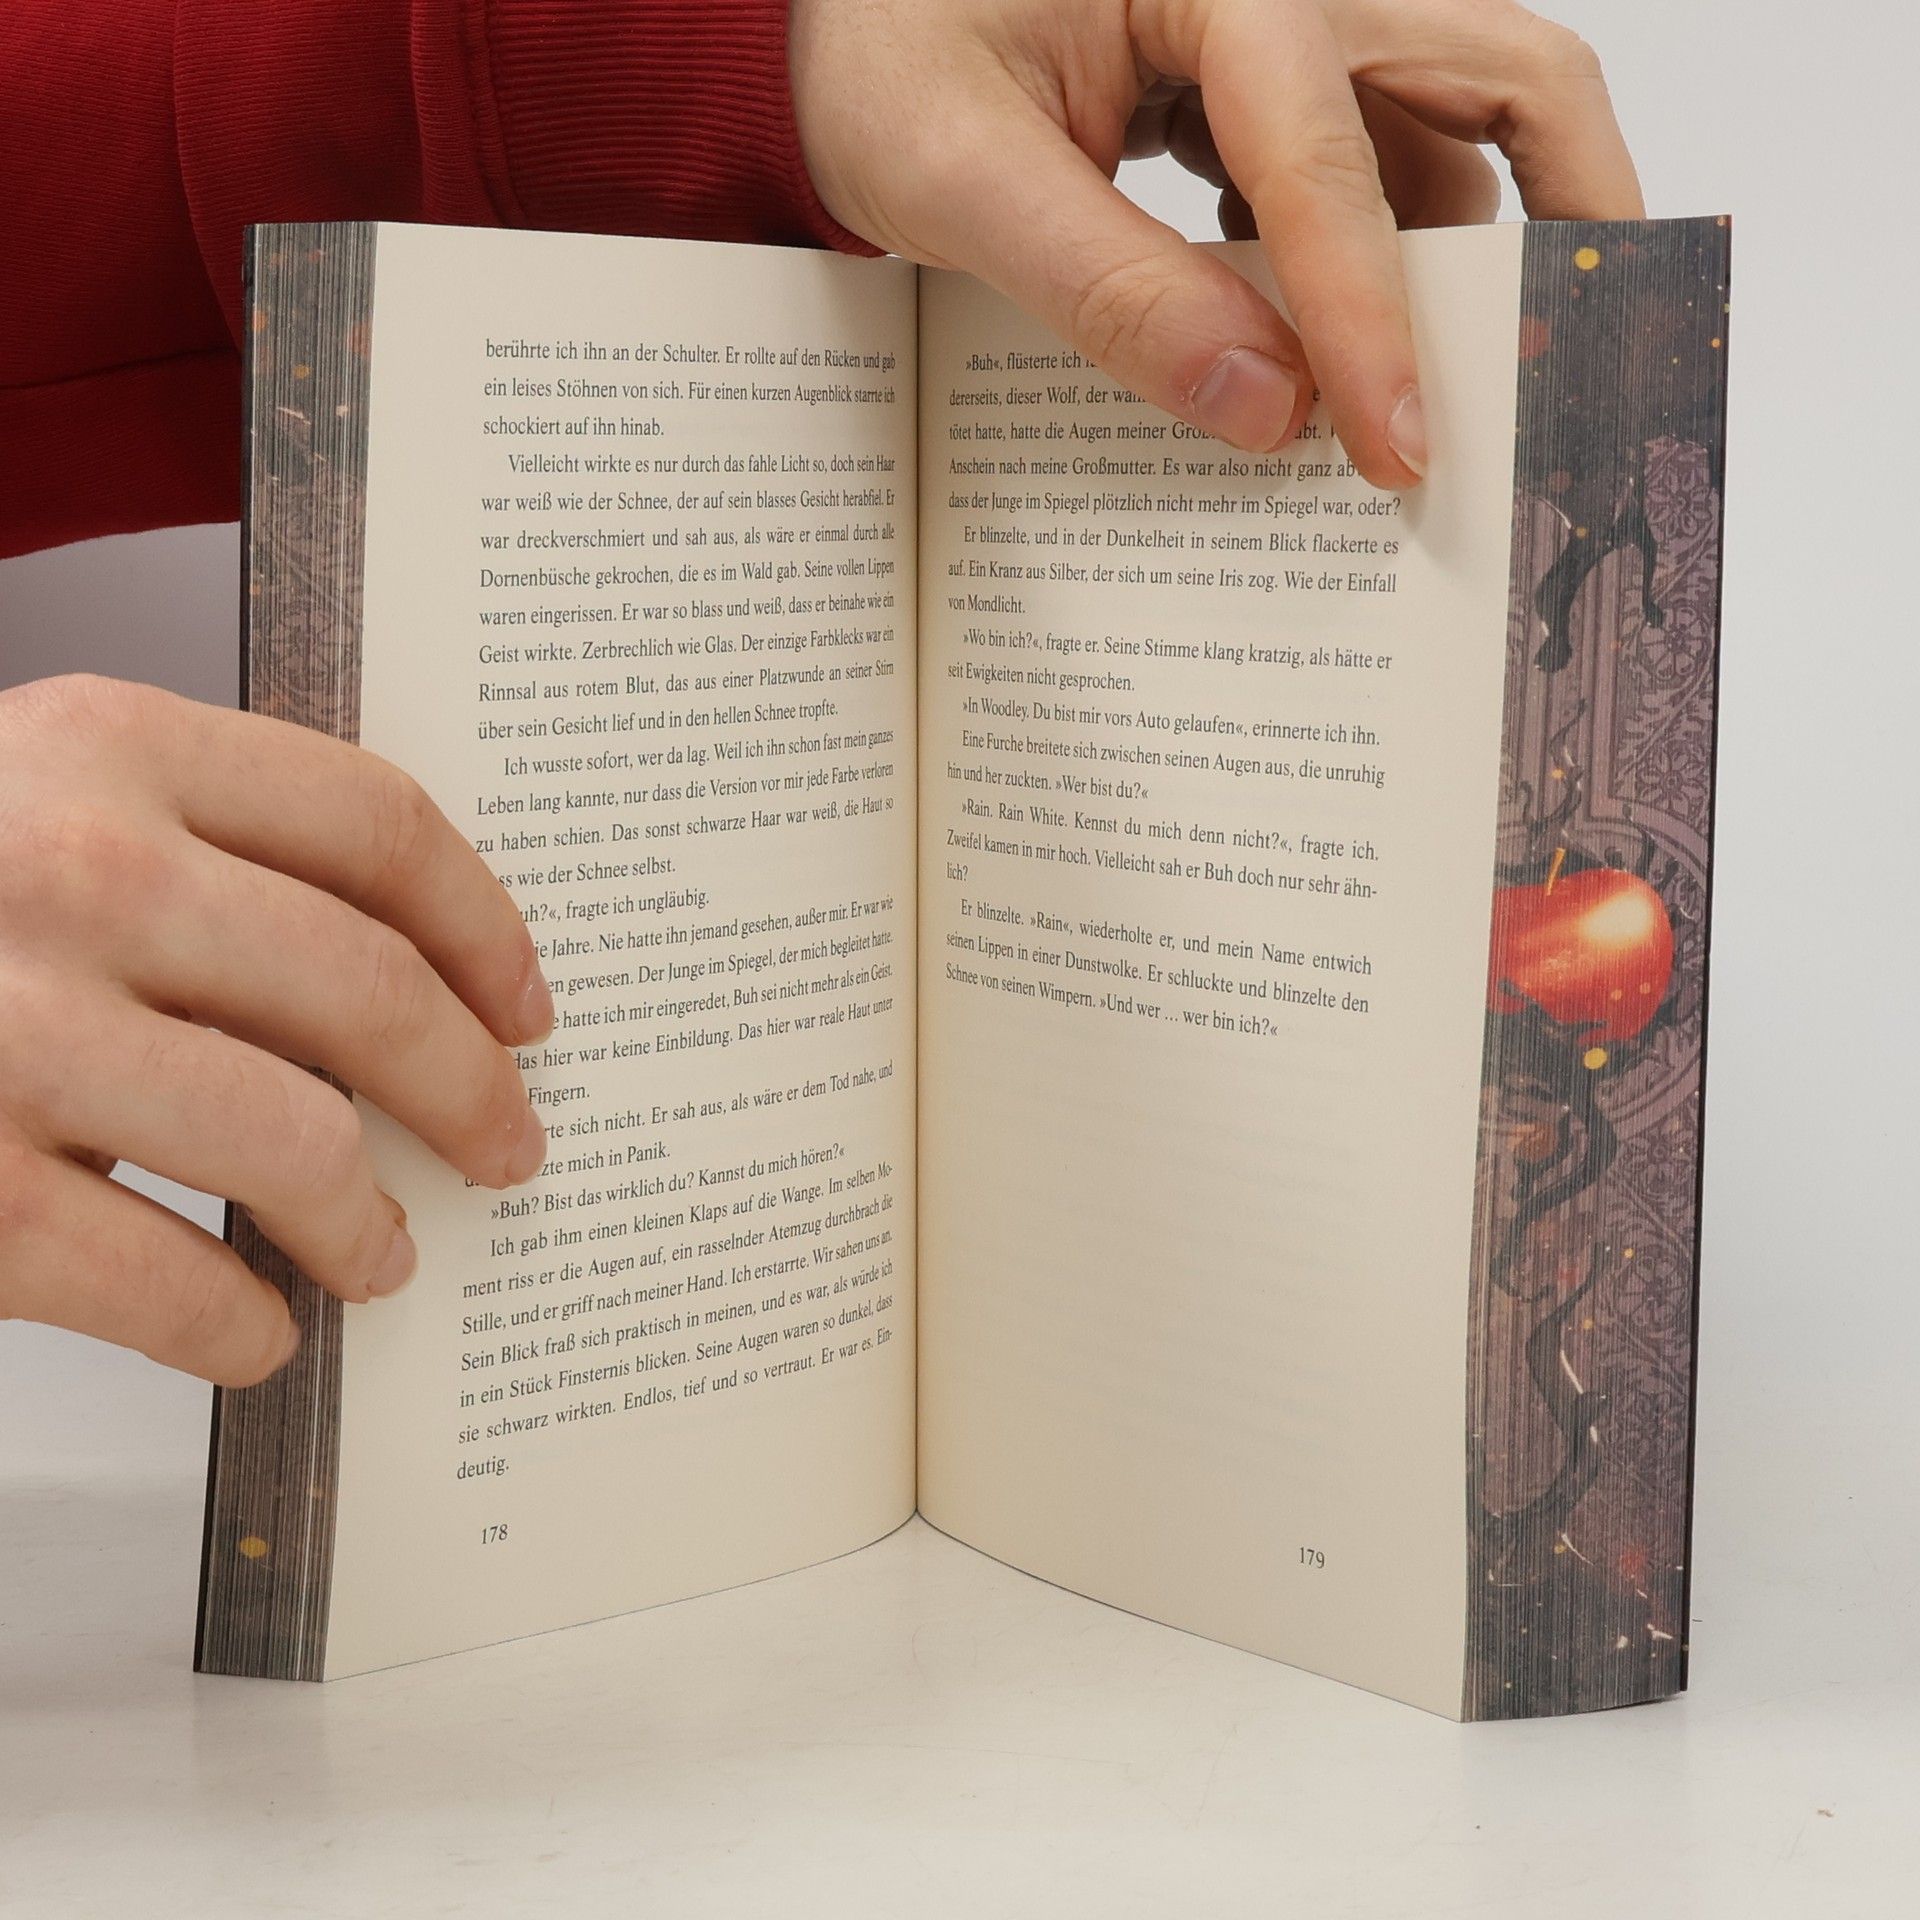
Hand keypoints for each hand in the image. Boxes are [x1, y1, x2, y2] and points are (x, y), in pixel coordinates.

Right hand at [0, 676, 552, 1384]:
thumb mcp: (30, 799)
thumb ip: (199, 848)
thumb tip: (417, 988)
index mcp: (102, 745)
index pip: (374, 822)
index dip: (484, 926)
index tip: (529, 1006)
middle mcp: (66, 868)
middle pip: (368, 989)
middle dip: (471, 1091)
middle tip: (507, 1146)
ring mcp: (4, 1031)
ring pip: (295, 1144)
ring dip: (367, 1224)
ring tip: (381, 1254)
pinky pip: (167, 1284)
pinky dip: (241, 1327)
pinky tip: (257, 1332)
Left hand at [791, 0, 1640, 485]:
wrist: (848, 29)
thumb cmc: (882, 59)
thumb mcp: (963, 177)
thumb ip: (1113, 289)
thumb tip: (1269, 410)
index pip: (1329, 156)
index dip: (1371, 317)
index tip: (1399, 450)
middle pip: (1503, 76)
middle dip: (1564, 219)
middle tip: (1580, 365)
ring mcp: (1295, 27)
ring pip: (1457, 125)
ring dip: (1472, 255)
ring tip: (1456, 391)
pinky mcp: (1277, 82)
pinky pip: (1376, 166)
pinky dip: (1384, 258)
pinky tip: (1329, 346)